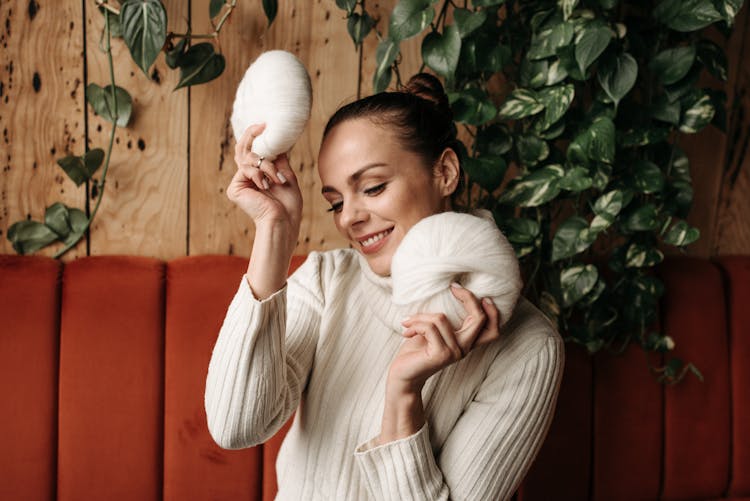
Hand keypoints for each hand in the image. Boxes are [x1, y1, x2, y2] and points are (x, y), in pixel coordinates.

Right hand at [227, 124, 302, 239]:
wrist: (283, 220)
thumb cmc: (288, 204)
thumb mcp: (286, 176)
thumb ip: (279, 160)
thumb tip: (279, 142)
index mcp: (258, 174)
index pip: (252, 151)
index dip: (255, 136)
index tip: (265, 124)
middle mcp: (247, 177)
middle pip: (242, 149)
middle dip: (251, 135)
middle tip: (262, 126)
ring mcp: (240, 182)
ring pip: (249, 158)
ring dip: (267, 166)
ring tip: (278, 179)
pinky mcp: (235, 188)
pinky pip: (246, 169)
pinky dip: (260, 174)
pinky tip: (266, 185)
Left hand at [389, 284, 501, 393]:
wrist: (402, 375)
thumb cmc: (415, 351)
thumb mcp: (432, 330)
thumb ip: (443, 319)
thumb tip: (447, 293)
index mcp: (465, 342)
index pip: (492, 328)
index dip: (490, 309)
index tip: (475, 293)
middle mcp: (464, 348)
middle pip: (480, 319)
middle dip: (469, 298)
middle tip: (453, 287)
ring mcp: (455, 352)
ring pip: (442, 318)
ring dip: (420, 316)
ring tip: (408, 322)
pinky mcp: (441, 354)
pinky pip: (429, 327)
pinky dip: (415, 324)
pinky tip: (406, 331)